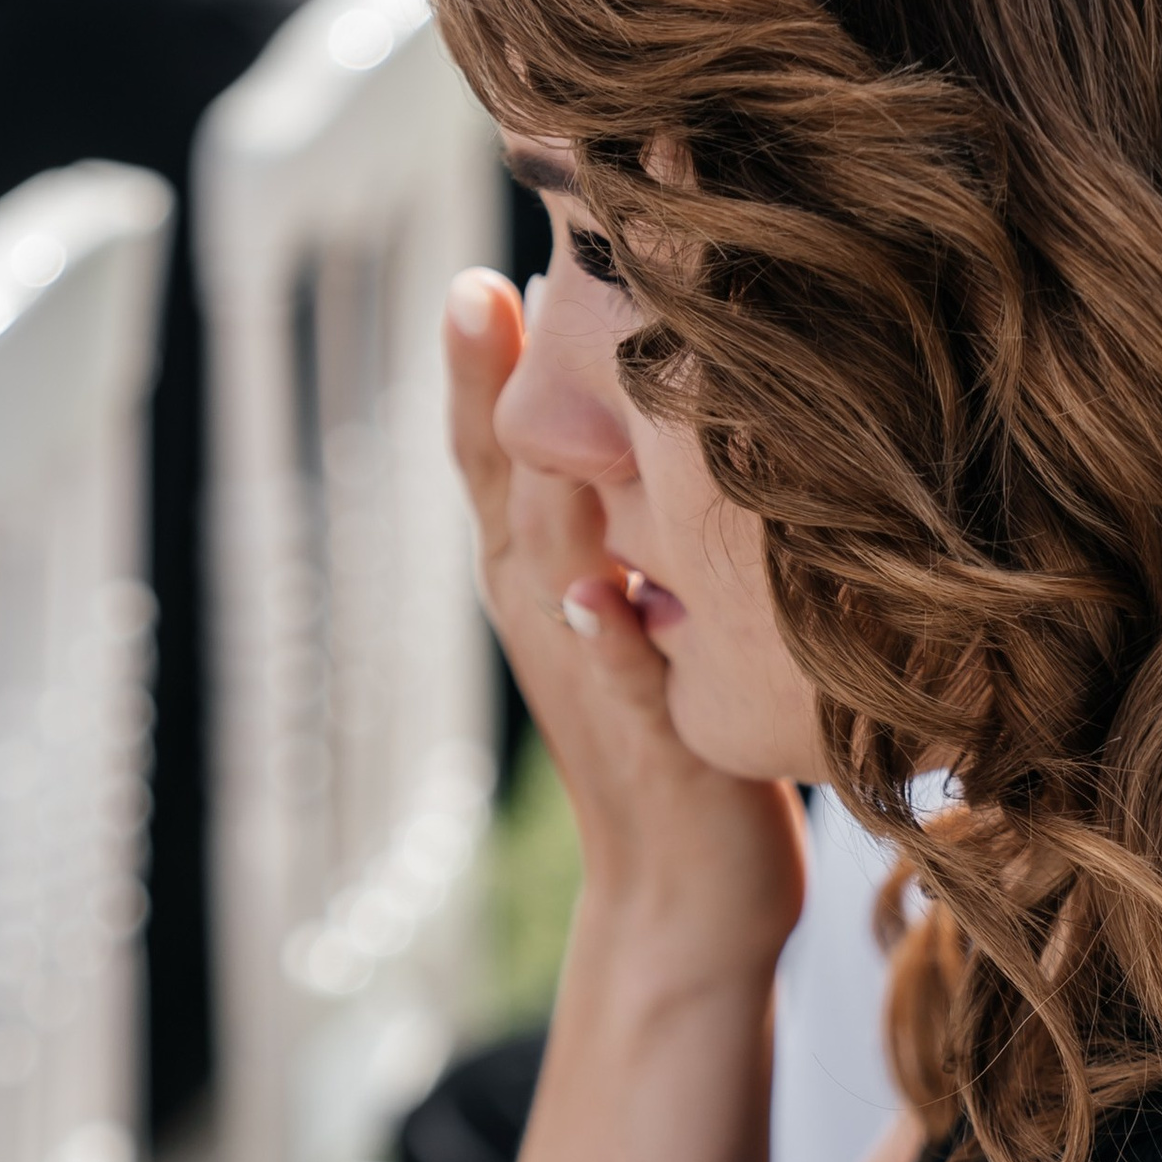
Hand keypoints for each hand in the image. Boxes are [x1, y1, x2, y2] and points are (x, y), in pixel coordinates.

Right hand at [447, 273, 804, 972]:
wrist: (686, 898)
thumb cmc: (680, 734)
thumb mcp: (651, 598)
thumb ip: (635, 507)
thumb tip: (646, 394)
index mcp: (547, 570)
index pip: (500, 447)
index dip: (484, 360)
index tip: (483, 262)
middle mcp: (548, 609)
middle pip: (500, 484)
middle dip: (487, 388)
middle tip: (476, 284)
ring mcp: (586, 672)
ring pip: (544, 563)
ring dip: (536, 483)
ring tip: (522, 401)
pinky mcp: (644, 739)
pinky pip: (616, 677)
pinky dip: (604, 635)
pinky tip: (596, 591)